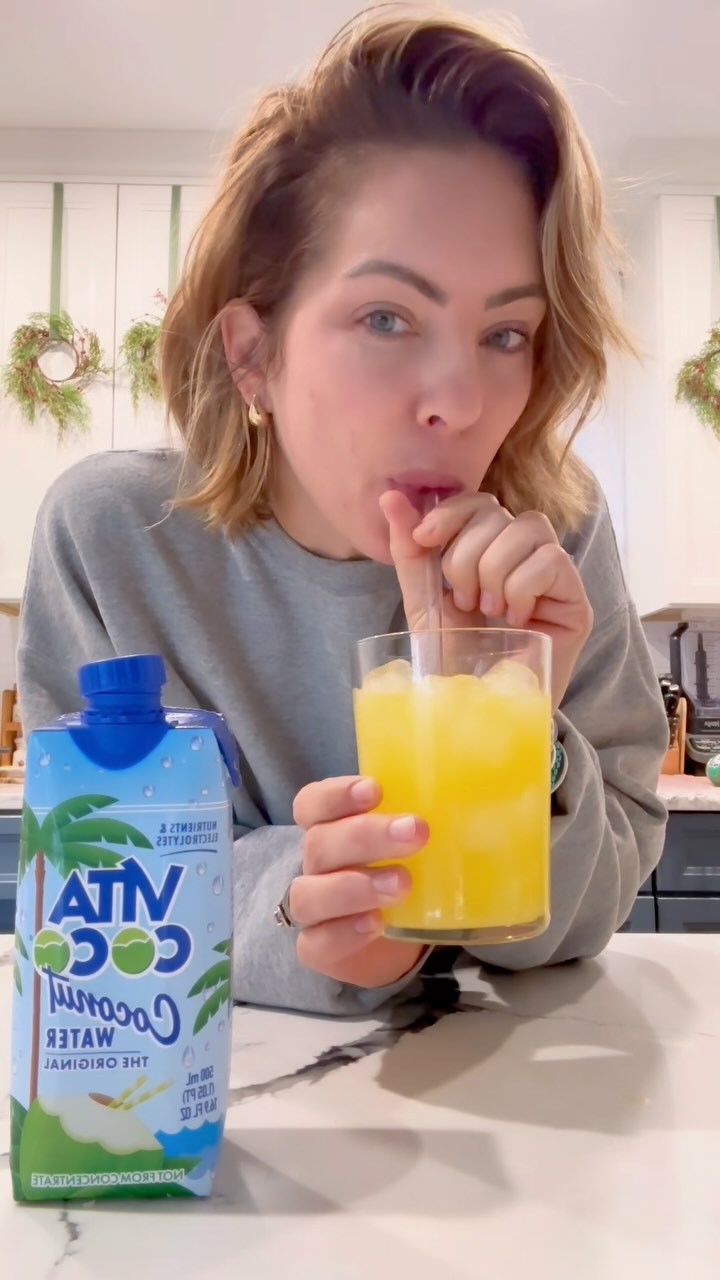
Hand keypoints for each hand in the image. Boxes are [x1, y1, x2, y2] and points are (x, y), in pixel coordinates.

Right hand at [290, 775, 427, 987]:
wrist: (391, 936)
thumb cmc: (406, 870)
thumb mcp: (416, 839)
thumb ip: (438, 816)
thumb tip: (495, 799)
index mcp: (330, 828)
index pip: (312, 803)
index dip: (336, 794)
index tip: (375, 790)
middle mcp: (316, 866)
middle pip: (319, 844)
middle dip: (365, 836)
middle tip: (416, 832)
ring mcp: (312, 909)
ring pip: (308, 894)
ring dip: (354, 886)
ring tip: (402, 884)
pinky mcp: (317, 949)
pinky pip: (316, 943)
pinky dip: (345, 932)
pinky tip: (375, 924)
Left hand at [380, 489, 592, 710]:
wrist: (480, 710)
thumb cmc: (456, 659)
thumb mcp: (424, 601)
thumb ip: (411, 552)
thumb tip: (389, 497)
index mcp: (487, 550)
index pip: (477, 501)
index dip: (451, 511)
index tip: (424, 538)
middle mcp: (522, 555)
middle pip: (497, 511)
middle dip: (466, 554)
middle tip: (463, 600)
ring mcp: (553, 574)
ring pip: (527, 527)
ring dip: (493, 570)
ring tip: (488, 611)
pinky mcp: (577, 598)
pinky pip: (551, 559)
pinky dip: (521, 588)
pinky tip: (516, 619)